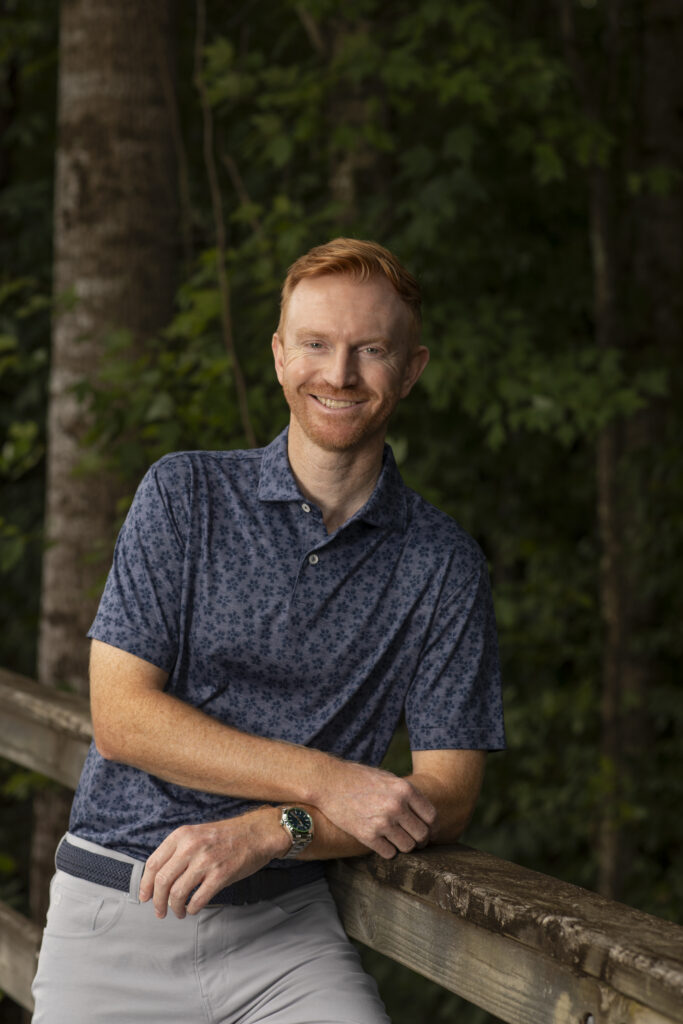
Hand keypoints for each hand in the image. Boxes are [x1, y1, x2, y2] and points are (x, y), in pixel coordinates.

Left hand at [139, 807, 288, 918]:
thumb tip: (158, 879)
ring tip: (179, 912)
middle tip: (160, 912)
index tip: (145, 897)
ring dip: (175, 908)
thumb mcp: (196, 834)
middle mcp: (191, 846)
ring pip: (177, 893)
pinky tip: (193, 909)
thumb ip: (177, 851)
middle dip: (158, 902)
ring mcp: (206, 860)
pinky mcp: (221, 874)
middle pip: (162, 881)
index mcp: (181, 835)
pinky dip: (192, 908)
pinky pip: (198, 899)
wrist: (256, 833)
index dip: (145, 885)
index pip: (153, 864)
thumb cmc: (226, 836)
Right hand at [315, 762, 436, 858]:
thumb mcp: (388, 778)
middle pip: (422, 835)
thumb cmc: (359, 778)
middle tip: (413, 840)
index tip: (428, 831)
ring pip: (407, 847)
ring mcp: (382, 822)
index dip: (431, 827)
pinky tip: (381, 842)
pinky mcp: (367, 835)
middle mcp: (396, 806)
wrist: (329, 782)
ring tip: (395, 840)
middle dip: (420, 840)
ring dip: (403, 846)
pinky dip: (388, 850)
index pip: (431, 817)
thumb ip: (406, 794)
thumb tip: (424, 814)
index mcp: (405, 789)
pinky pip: (389, 853)